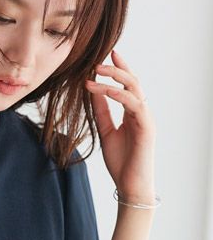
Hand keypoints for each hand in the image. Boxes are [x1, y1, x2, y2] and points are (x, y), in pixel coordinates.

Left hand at [85, 48, 156, 202]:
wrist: (130, 184)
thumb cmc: (120, 161)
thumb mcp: (105, 132)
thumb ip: (101, 113)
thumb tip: (92, 93)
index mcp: (132, 113)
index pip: (127, 86)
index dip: (118, 70)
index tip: (106, 55)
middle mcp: (141, 112)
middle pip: (132, 82)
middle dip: (116, 68)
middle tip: (98, 60)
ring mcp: (145, 118)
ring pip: (133, 89)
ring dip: (114, 77)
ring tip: (95, 70)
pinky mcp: (146, 126)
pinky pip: (133, 104)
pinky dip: (117, 94)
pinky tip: (102, 89)